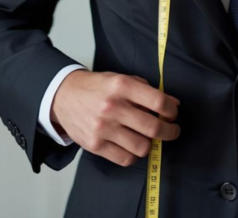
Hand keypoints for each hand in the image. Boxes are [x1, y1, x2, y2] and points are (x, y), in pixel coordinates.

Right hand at [51, 70, 180, 166]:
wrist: (64, 96)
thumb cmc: (98, 87)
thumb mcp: (122, 79)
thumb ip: (147, 90)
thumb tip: (173, 103)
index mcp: (122, 86)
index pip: (158, 102)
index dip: (171, 110)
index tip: (173, 113)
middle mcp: (113, 107)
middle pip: (153, 127)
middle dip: (170, 131)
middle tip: (172, 130)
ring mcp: (103, 128)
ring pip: (141, 147)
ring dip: (151, 144)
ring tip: (149, 138)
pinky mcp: (95, 145)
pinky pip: (124, 159)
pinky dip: (134, 155)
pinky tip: (134, 146)